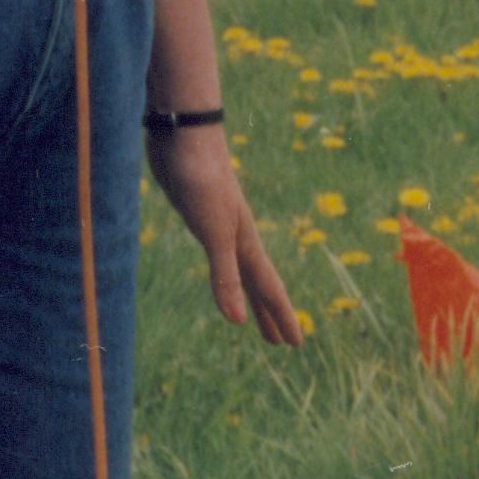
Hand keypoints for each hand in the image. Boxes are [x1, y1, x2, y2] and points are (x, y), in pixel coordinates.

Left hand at [143, 124, 301, 343]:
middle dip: (266, 312)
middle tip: (277, 342)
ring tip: (245, 312)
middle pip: (255, 282)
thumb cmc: (202, 180)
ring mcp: (216, 221)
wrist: (183, 133)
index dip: (281, 317)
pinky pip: (216, 251)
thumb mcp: (214, 233)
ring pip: (236, 267)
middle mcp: (235, 234)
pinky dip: (222, 267)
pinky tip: (218, 262)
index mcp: (244, 241)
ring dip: (244, 291)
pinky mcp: (196, 210)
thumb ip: (225, 276)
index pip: (268, 288)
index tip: (295, 345)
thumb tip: (236, 322)